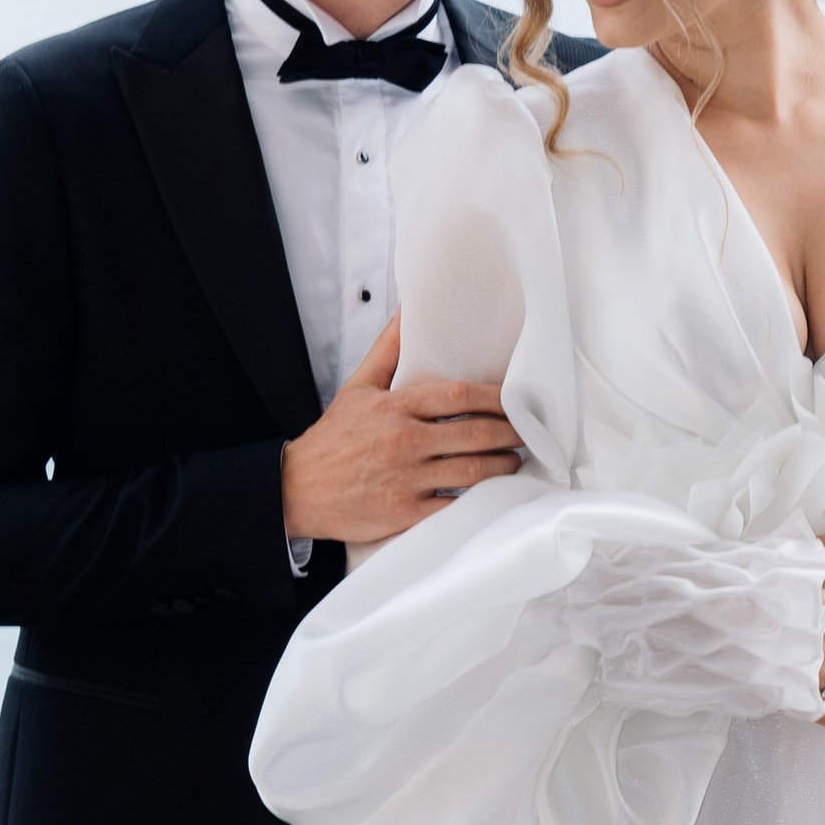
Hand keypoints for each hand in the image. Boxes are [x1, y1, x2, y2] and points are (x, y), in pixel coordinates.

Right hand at [281, 316, 522, 545]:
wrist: (295, 490)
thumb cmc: (331, 440)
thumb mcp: (357, 388)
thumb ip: (388, 350)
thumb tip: (407, 312)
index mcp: (396, 408)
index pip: (459, 396)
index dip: (497, 398)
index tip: (517, 399)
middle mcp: (404, 441)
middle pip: (475, 434)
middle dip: (510, 433)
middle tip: (528, 433)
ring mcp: (406, 479)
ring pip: (471, 471)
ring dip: (502, 466)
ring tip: (514, 461)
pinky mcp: (405, 513)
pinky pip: (454, 507)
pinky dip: (479, 501)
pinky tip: (493, 495)